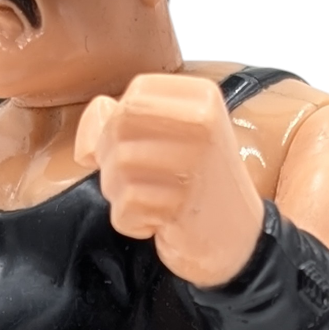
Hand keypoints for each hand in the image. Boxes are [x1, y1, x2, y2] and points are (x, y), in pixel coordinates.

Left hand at [75, 73, 265, 287]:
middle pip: (119, 126)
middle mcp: (201, 123)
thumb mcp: (172, 139)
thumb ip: (127, 119)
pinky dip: (131, 222)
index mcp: (202, 99)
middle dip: (111, 159)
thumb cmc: (197, 185)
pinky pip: (125, 206)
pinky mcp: (182, 202)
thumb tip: (93, 123)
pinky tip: (157, 222)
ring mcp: (194, 162)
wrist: (236, 238)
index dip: (117, 120)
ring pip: (117, 166)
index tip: (130, 146)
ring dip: (121, 195)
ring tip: (151, 203)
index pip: (137, 91)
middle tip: (137, 181)